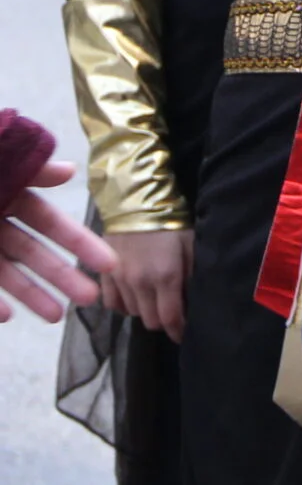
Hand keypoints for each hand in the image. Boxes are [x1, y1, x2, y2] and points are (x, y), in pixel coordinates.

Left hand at [0, 160, 114, 323]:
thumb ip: (26, 168)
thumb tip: (68, 171)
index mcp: (9, 193)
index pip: (51, 222)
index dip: (79, 243)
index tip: (108, 263)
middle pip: (34, 252)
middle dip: (63, 276)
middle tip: (91, 299)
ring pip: (7, 273)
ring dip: (31, 294)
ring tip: (57, 316)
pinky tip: (5, 315)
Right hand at [97, 226, 188, 339]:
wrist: (135, 202)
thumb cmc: (172, 223)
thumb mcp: (192, 246)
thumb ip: (193, 276)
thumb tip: (196, 302)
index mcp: (166, 277)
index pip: (171, 318)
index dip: (179, 331)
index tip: (186, 335)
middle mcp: (140, 284)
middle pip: (151, 321)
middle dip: (164, 321)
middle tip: (174, 313)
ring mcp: (119, 281)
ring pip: (133, 313)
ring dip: (146, 311)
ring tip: (156, 300)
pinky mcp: (104, 275)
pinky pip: (112, 304)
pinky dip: (125, 304)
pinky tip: (135, 295)